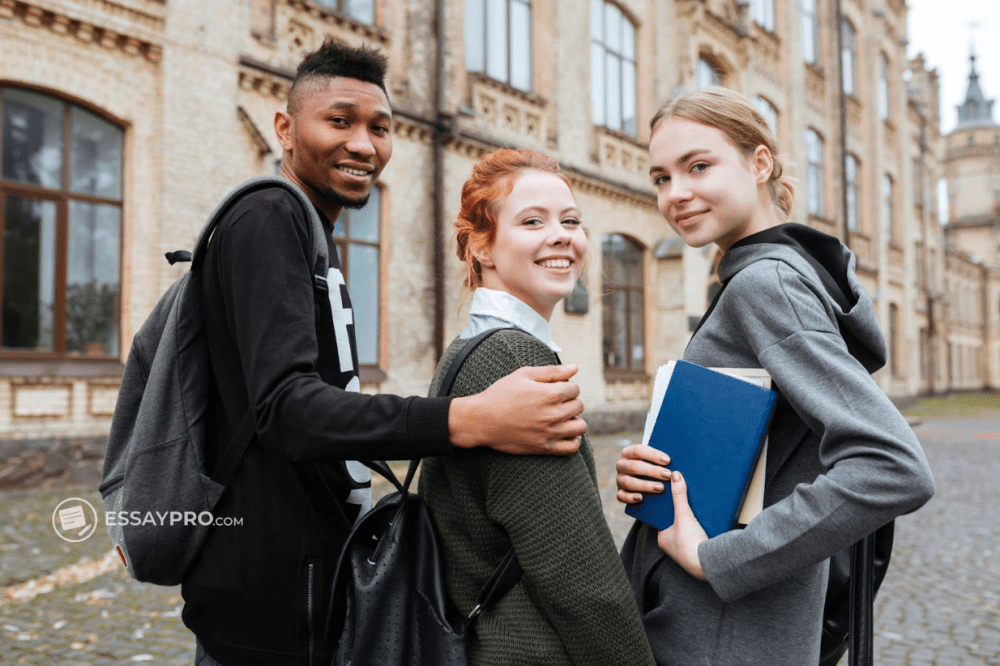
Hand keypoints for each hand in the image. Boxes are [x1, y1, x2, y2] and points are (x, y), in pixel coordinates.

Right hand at [449, 365, 585, 454]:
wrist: (482, 420)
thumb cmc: (501, 394)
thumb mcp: (524, 375)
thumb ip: (552, 371)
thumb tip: (576, 367)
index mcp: (551, 393)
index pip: (575, 389)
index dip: (565, 387)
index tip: (553, 389)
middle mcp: (554, 414)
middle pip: (578, 406)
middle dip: (569, 402)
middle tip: (553, 402)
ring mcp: (550, 432)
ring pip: (580, 426)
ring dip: (574, 420)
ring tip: (561, 417)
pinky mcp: (545, 448)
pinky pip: (572, 448)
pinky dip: (574, 440)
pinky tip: (566, 433)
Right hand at [615, 445, 671, 504]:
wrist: (646, 487)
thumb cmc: (655, 468)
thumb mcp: (657, 462)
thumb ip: (664, 461)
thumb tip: (675, 463)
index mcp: (629, 453)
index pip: (638, 450)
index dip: (652, 455)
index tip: (668, 460)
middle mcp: (621, 465)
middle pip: (634, 466)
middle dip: (652, 471)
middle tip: (668, 475)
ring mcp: (619, 480)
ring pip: (628, 482)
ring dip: (645, 485)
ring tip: (661, 488)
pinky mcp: (620, 493)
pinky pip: (622, 496)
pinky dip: (631, 497)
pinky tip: (641, 498)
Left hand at [656, 471, 707, 580]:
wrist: (708, 565)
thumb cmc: (689, 544)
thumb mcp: (683, 516)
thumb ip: (679, 496)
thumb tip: (675, 475)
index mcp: (662, 538)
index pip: (662, 517)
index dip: (667, 504)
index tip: (670, 490)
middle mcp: (672, 545)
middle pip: (676, 521)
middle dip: (682, 509)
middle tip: (685, 492)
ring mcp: (686, 549)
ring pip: (688, 527)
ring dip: (693, 517)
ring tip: (698, 501)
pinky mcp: (699, 551)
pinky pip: (699, 533)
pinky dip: (702, 524)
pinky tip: (709, 515)